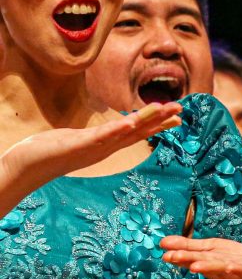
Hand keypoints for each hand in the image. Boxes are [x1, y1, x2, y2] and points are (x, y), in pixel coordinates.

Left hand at [0, 102, 181, 214]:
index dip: (157, 125)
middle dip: (160, 121)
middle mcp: (104, 148)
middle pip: (138, 133)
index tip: (177, 118)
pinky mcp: (79, 146)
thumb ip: (91, 137)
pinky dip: (118, 130)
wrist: (24, 168)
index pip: (136, 133)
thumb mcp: (74, 140)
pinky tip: (132, 123)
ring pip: (125, 133)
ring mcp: (93, 148)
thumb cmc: (46, 154)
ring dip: (146, 121)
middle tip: (181, 110)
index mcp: (105, 145)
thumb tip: (100, 133)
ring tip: (164, 109)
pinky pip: (103, 137)